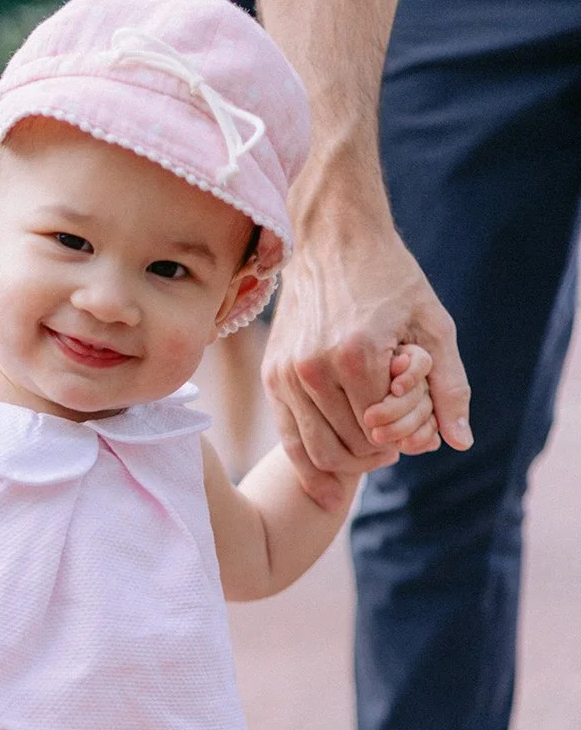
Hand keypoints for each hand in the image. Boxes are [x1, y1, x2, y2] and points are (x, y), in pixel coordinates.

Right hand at [263, 210, 471, 510]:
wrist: (332, 239)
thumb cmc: (389, 277)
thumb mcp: (434, 324)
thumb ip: (449, 385)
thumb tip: (458, 442)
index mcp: (356, 356)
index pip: (384, 431)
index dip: (404, 439)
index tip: (414, 427)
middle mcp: (313, 369)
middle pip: (352, 447)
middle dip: (378, 455)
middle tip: (394, 445)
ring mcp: (286, 375)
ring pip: (320, 451)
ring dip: (350, 462)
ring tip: (370, 449)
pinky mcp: (271, 376)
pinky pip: (289, 439)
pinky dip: (311, 469)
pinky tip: (329, 490)